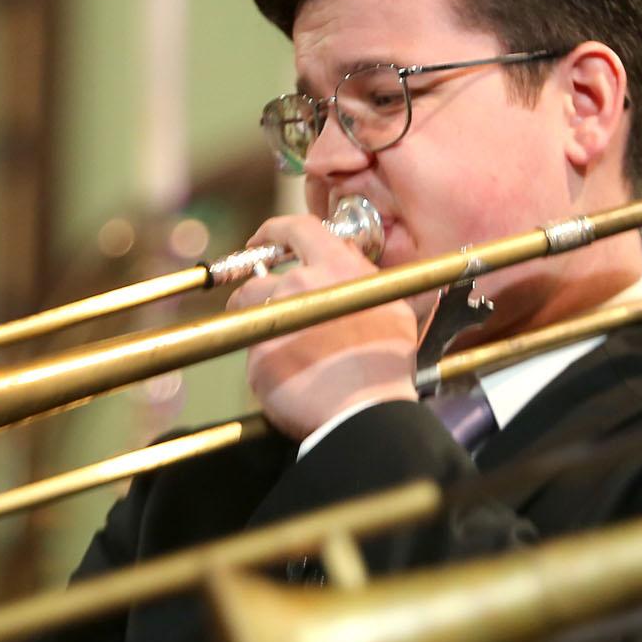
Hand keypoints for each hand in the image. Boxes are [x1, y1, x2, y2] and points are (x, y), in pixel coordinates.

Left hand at [238, 211, 420, 441]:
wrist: (364, 413)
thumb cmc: (385, 366)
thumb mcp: (393, 308)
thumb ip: (366, 277)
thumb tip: (351, 259)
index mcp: (337, 268)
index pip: (299, 228)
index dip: (276, 230)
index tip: (265, 238)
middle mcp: (301, 285)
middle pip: (261, 275)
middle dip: (253, 284)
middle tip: (255, 296)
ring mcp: (276, 317)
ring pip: (248, 308)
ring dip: (251, 318)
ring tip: (266, 338)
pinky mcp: (257, 352)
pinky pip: (251, 346)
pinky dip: (262, 355)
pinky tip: (282, 371)